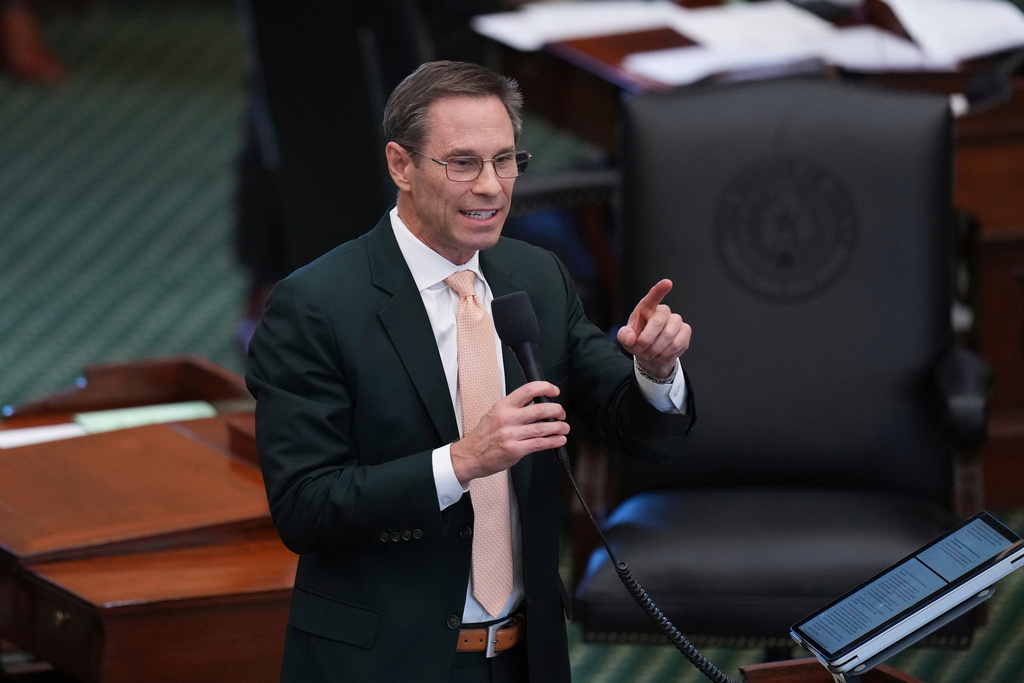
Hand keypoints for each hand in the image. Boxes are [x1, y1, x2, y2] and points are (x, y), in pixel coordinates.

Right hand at [450, 381, 568, 485]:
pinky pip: (539, 444)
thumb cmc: (483, 436)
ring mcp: (511, 435)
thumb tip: (537, 404)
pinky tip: (559, 440)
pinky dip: (553, 442)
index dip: (545, 388)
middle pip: (540, 409)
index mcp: (503, 406)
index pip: (528, 390)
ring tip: (564, 428)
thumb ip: (514, 409)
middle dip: (557, 410)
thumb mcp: (494, 414)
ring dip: (558, 427)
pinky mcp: (515, 450)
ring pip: (543, 428)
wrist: (469, 455)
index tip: (554, 391)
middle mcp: (507, 418)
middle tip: (561, 413)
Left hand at [617, 279, 690, 379]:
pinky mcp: (685, 331)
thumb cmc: (637, 341)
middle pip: (657, 322)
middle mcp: (663, 311)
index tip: (667, 283)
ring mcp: (676, 320)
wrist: (650, 354)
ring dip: (655, 349)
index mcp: (646, 308)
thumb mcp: (626, 339)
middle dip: (646, 341)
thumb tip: (631, 338)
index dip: (660, 289)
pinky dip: (666, 353)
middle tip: (640, 350)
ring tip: (649, 352)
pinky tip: (661, 353)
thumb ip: (624, 336)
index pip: (653, 297)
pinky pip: (677, 344)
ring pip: (668, 336)